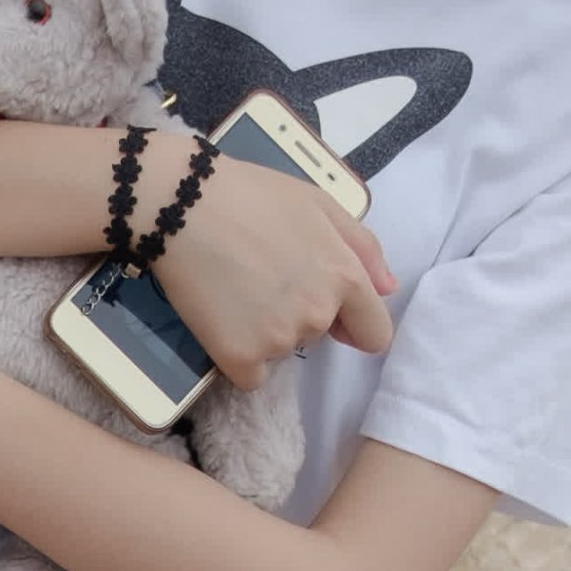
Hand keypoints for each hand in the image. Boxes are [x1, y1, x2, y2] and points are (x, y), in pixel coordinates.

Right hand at [145, 139, 397, 388]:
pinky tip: (222, 318)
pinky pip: (251, 375)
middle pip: (318, 337)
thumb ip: (362, 247)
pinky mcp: (239, 358)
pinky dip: (238, 356)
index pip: (375, 334)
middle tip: (262, 276)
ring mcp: (278, 340)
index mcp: (346, 277)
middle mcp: (318, 314)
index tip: (330, 315)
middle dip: (298, 314)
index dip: (353, 325)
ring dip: (264, 332)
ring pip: (281, 352)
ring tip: (237, 288)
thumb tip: (388, 289)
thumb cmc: (251, 195)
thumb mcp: (319, 204)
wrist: (182, 206)